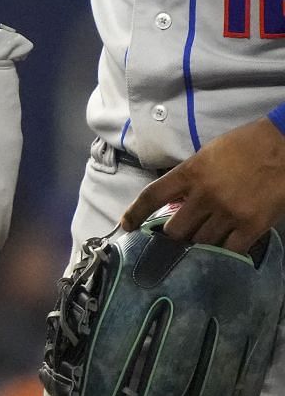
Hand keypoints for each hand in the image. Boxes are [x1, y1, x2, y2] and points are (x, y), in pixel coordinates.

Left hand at [121, 116, 284, 255]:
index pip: (152, 196)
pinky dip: (226, 249)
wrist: (283, 148)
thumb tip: (176, 200)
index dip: (135, 213)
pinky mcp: (252, 226)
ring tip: (208, 234)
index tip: (126, 226)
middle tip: (182, 231)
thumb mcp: (207, 154)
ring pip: (201, 242)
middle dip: (176, 233)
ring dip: (201, 241)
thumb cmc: (245, 146)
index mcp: (190, 173)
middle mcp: (205, 195)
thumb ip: (190, 178)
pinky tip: (228, 242)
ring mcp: (228, 213)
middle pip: (176, 230)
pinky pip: (230, 249)